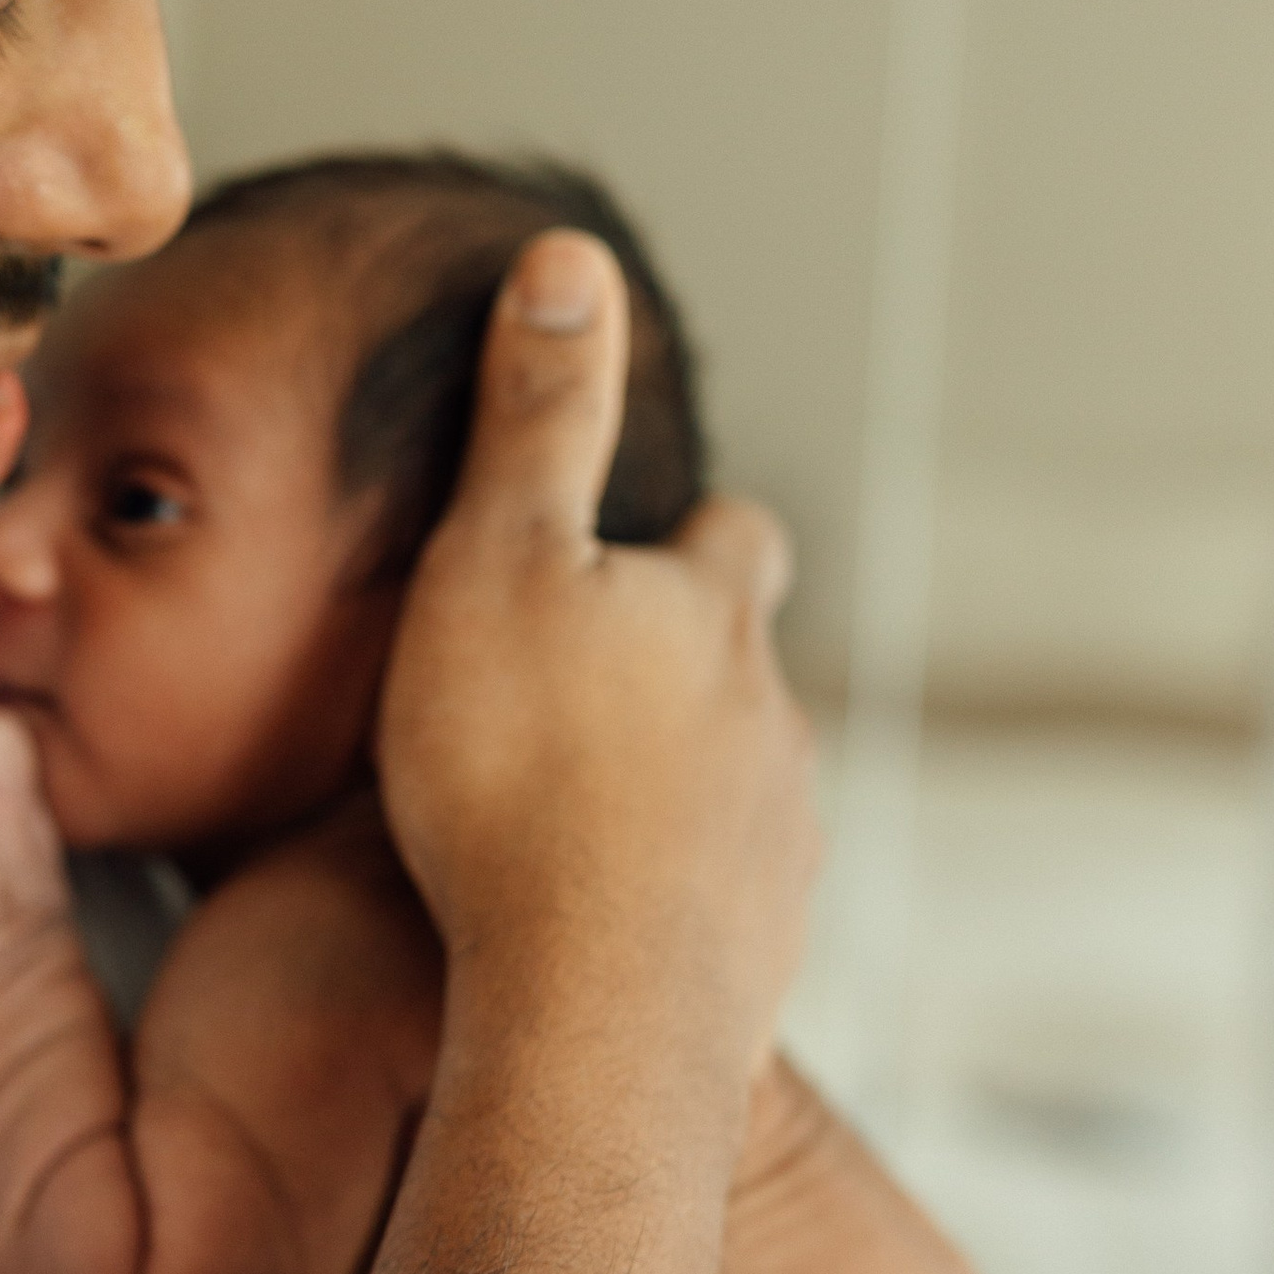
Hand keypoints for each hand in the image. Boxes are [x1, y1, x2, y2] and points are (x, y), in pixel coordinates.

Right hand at [375, 233, 817, 1086]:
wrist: (591, 1010)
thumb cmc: (520, 779)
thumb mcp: (496, 559)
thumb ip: (538, 416)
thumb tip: (573, 263)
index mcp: (711, 617)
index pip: (735, 537)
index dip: (697, 531)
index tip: (652, 539)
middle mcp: (771, 726)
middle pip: (745, 675)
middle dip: (686, 672)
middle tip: (598, 687)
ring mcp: (777, 849)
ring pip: (738, 792)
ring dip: (674, 793)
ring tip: (579, 819)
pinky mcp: (758, 961)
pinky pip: (716, 908)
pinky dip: (665, 900)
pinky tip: (593, 927)